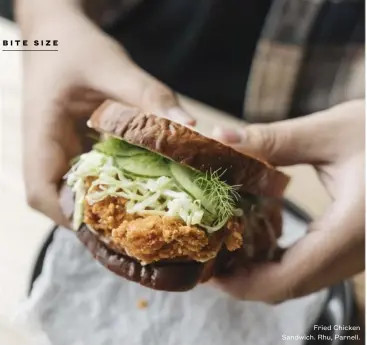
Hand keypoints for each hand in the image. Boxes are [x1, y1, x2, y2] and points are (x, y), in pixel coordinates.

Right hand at [20, 4, 193, 225]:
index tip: (116, 228)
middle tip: (146, 229)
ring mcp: (59, 153)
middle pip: (64, 202)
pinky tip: (142, 187)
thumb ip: (149, 96)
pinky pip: (89, 178)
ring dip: (109, 207)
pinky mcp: (73, 149)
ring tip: (149, 217)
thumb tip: (190, 127)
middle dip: (101, 221)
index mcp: (40, 134)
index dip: (75, 218)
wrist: (57, 35)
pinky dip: (113, 187)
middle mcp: (45, 152)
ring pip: (77, 194)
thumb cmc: (76, 48)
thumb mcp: (112, 66)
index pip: (42, 193)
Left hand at [212, 100, 364, 302]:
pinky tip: (257, 236)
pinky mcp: (352, 243)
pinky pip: (310, 264)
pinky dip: (277, 259)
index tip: (210, 271)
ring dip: (258, 271)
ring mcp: (356, 252)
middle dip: (244, 279)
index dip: (243, 283)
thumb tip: (221, 138)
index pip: (290, 278)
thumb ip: (274, 140)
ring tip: (225, 246)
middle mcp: (356, 252)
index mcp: (352, 230)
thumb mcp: (332, 131)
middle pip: (289, 286)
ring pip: (299, 279)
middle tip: (209, 255)